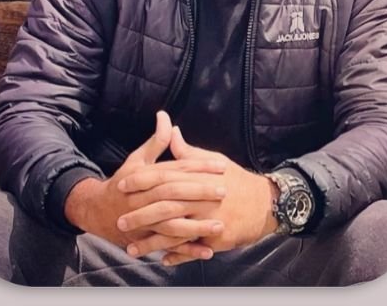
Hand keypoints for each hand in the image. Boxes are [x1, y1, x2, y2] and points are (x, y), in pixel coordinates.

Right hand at [64, 112, 227, 255]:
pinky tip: (207, 251)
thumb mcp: (137, 160)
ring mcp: (144, 222)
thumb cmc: (122, 183)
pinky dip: (187, 251)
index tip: (221, 165)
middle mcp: (143, 199)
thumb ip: (156, 141)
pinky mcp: (145, 240)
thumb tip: (165, 116)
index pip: (174, 169)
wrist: (97, 211)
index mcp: (144, 177)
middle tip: (224, 191)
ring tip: (220, 225)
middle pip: (173, 195)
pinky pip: (168, 247)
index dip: (198, 166)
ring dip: (196, 226)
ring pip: (170, 224)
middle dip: (199, 193)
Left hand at [116, 126, 278, 264]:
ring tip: (131, 248)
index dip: (141, 181)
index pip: (164, 177)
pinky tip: (162, 259)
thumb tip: (169, 128)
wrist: (266, 203)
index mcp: (197, 177)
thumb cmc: (236, 179)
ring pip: (175, 233)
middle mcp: (201, 198)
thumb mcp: (212, 160)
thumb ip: (186, 151)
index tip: (121, 185)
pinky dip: (177, 255)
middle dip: (141, 215)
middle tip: (120, 221)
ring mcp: (208, 221)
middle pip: (165, 207)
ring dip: (152, 242)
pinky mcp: (217, 239)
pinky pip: (192, 249)